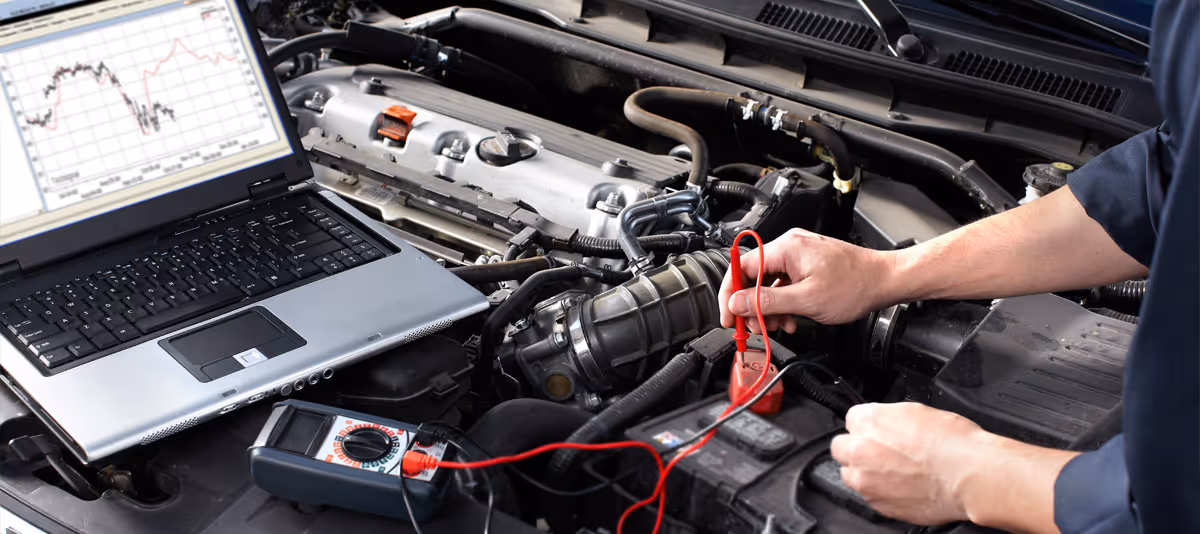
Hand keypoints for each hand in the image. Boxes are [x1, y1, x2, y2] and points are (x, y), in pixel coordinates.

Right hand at [718, 229, 896, 331]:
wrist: (885, 281)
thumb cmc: (855, 285)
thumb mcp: (806, 300)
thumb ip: (767, 301)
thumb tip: (736, 303)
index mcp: (786, 248)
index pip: (741, 267)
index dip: (730, 294)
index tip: (728, 316)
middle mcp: (790, 246)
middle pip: (753, 276)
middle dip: (751, 305)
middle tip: (754, 327)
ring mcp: (799, 255)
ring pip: (768, 283)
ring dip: (768, 308)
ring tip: (778, 326)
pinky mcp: (807, 265)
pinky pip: (784, 284)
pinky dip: (783, 303)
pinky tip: (790, 318)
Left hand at [831, 403, 985, 525]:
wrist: (971, 476)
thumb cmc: (954, 443)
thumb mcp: (919, 412)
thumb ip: (890, 418)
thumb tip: (886, 423)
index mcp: (870, 421)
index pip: (852, 419)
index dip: (868, 426)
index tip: (878, 432)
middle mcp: (861, 450)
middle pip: (842, 447)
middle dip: (857, 448)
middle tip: (879, 451)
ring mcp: (866, 480)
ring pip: (850, 474)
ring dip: (864, 471)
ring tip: (892, 471)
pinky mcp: (877, 503)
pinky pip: (868, 495)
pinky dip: (880, 491)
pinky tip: (902, 486)